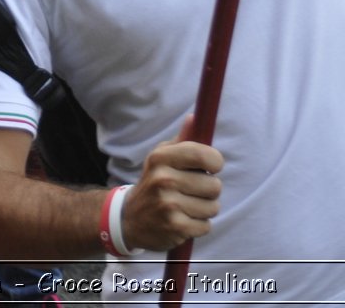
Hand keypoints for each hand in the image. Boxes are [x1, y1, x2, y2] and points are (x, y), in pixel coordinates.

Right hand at [122, 117, 222, 251]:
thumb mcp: (161, 157)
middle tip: (193, 191)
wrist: (129, 218)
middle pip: (214, 185)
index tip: (211, 167)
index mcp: (162, 158)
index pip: (204, 155)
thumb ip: (182, 140)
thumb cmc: (154, 182)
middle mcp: (163, 179)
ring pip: (213, 207)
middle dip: (209, 190)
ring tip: (187, 206)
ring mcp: (168, 205)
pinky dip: (199, 225)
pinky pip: (206, 226)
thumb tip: (194, 117)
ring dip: (205, 209)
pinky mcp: (174, 227)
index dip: (215, 162)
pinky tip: (183, 220)